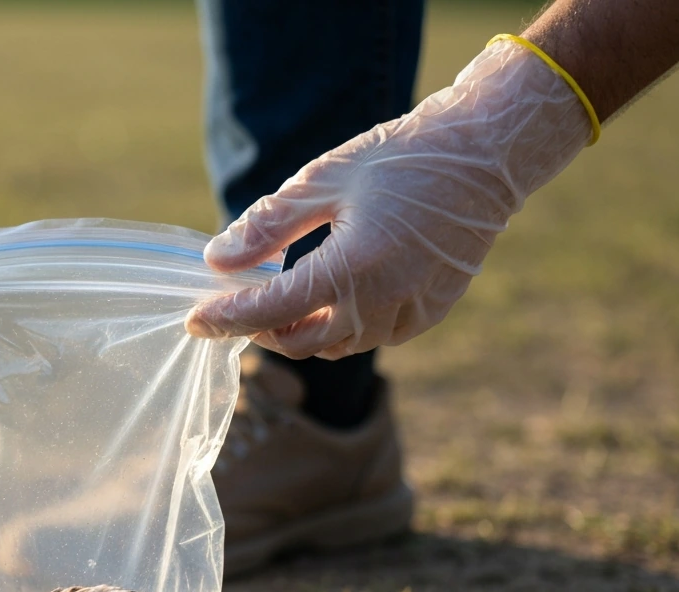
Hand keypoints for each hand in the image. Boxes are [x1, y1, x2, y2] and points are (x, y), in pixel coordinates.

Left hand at [187, 40, 592, 359]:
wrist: (483, 158)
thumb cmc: (399, 159)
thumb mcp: (323, 181)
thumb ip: (268, 226)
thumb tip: (218, 261)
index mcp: (351, 269)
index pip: (270, 311)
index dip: (226, 319)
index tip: (195, 320)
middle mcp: (381, 304)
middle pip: (300, 342)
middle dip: (261, 329)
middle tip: (237, 304)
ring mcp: (409, 315)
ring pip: (335, 345)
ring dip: (302, 330)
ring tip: (282, 297)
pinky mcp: (428, 315)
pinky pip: (370, 337)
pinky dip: (342, 326)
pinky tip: (333, 295)